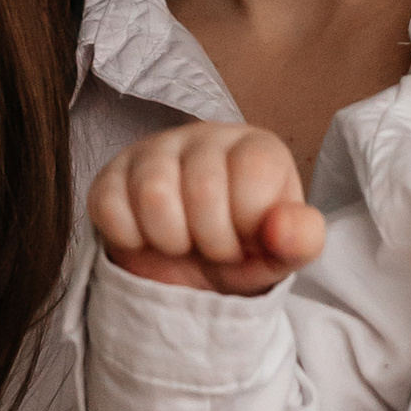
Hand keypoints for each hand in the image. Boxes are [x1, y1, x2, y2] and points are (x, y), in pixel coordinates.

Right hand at [86, 123, 324, 296]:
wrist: (191, 274)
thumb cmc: (244, 252)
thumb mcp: (283, 256)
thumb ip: (301, 240)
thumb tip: (281, 229)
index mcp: (256, 147)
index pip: (253, 173)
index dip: (250, 224)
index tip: (250, 239)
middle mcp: (205, 136)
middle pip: (202, 188)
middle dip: (212, 241)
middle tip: (214, 248)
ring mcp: (154, 151)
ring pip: (153, 194)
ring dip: (171, 240)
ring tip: (183, 244)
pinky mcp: (111, 175)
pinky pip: (110, 205)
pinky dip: (131, 238)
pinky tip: (148, 239)